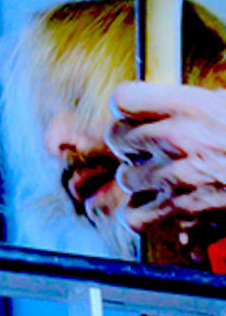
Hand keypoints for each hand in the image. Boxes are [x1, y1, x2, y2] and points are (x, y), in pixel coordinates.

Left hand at [107, 81, 225, 253]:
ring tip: (162, 178)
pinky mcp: (181, 212)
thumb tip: (172, 106)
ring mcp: (176, 178)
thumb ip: (199, 104)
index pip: (124, 99)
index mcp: (194, 107)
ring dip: (140, 180)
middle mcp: (178, 140)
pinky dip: (140, 214)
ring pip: (125, 177)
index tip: (133, 112)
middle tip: (149, 148)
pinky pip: (133, 216)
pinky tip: (155, 207)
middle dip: (131, 143)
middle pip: (116, 136)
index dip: (128, 106)